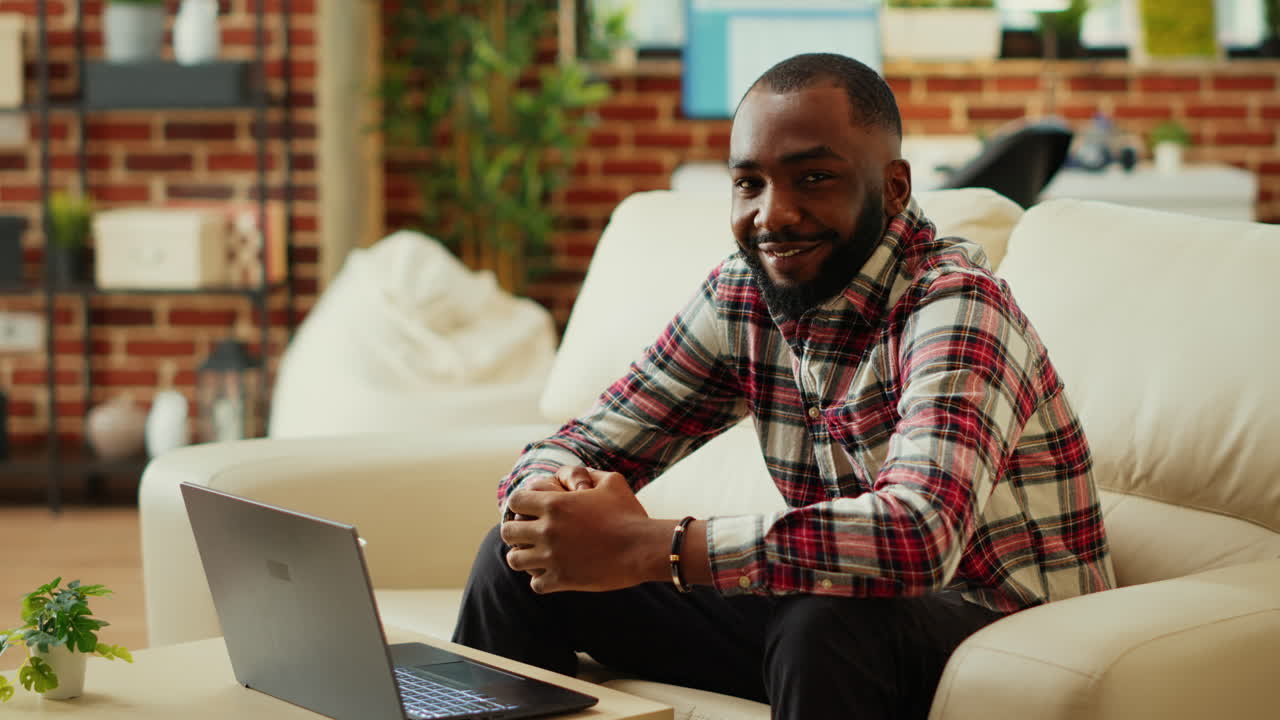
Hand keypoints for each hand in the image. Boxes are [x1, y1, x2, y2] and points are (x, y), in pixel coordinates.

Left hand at [501, 468, 665, 593]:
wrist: (643, 548)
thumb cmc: (629, 513)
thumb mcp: (612, 482)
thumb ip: (588, 475)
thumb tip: (575, 477)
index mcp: (554, 504)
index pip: (514, 502)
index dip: (520, 505)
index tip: (529, 512)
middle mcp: (547, 530)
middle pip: (507, 532)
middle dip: (515, 533)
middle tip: (528, 536)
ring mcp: (552, 556)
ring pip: (515, 560)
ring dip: (524, 557)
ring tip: (537, 557)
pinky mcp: (562, 579)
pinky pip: (535, 583)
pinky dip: (541, 579)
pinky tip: (554, 574)